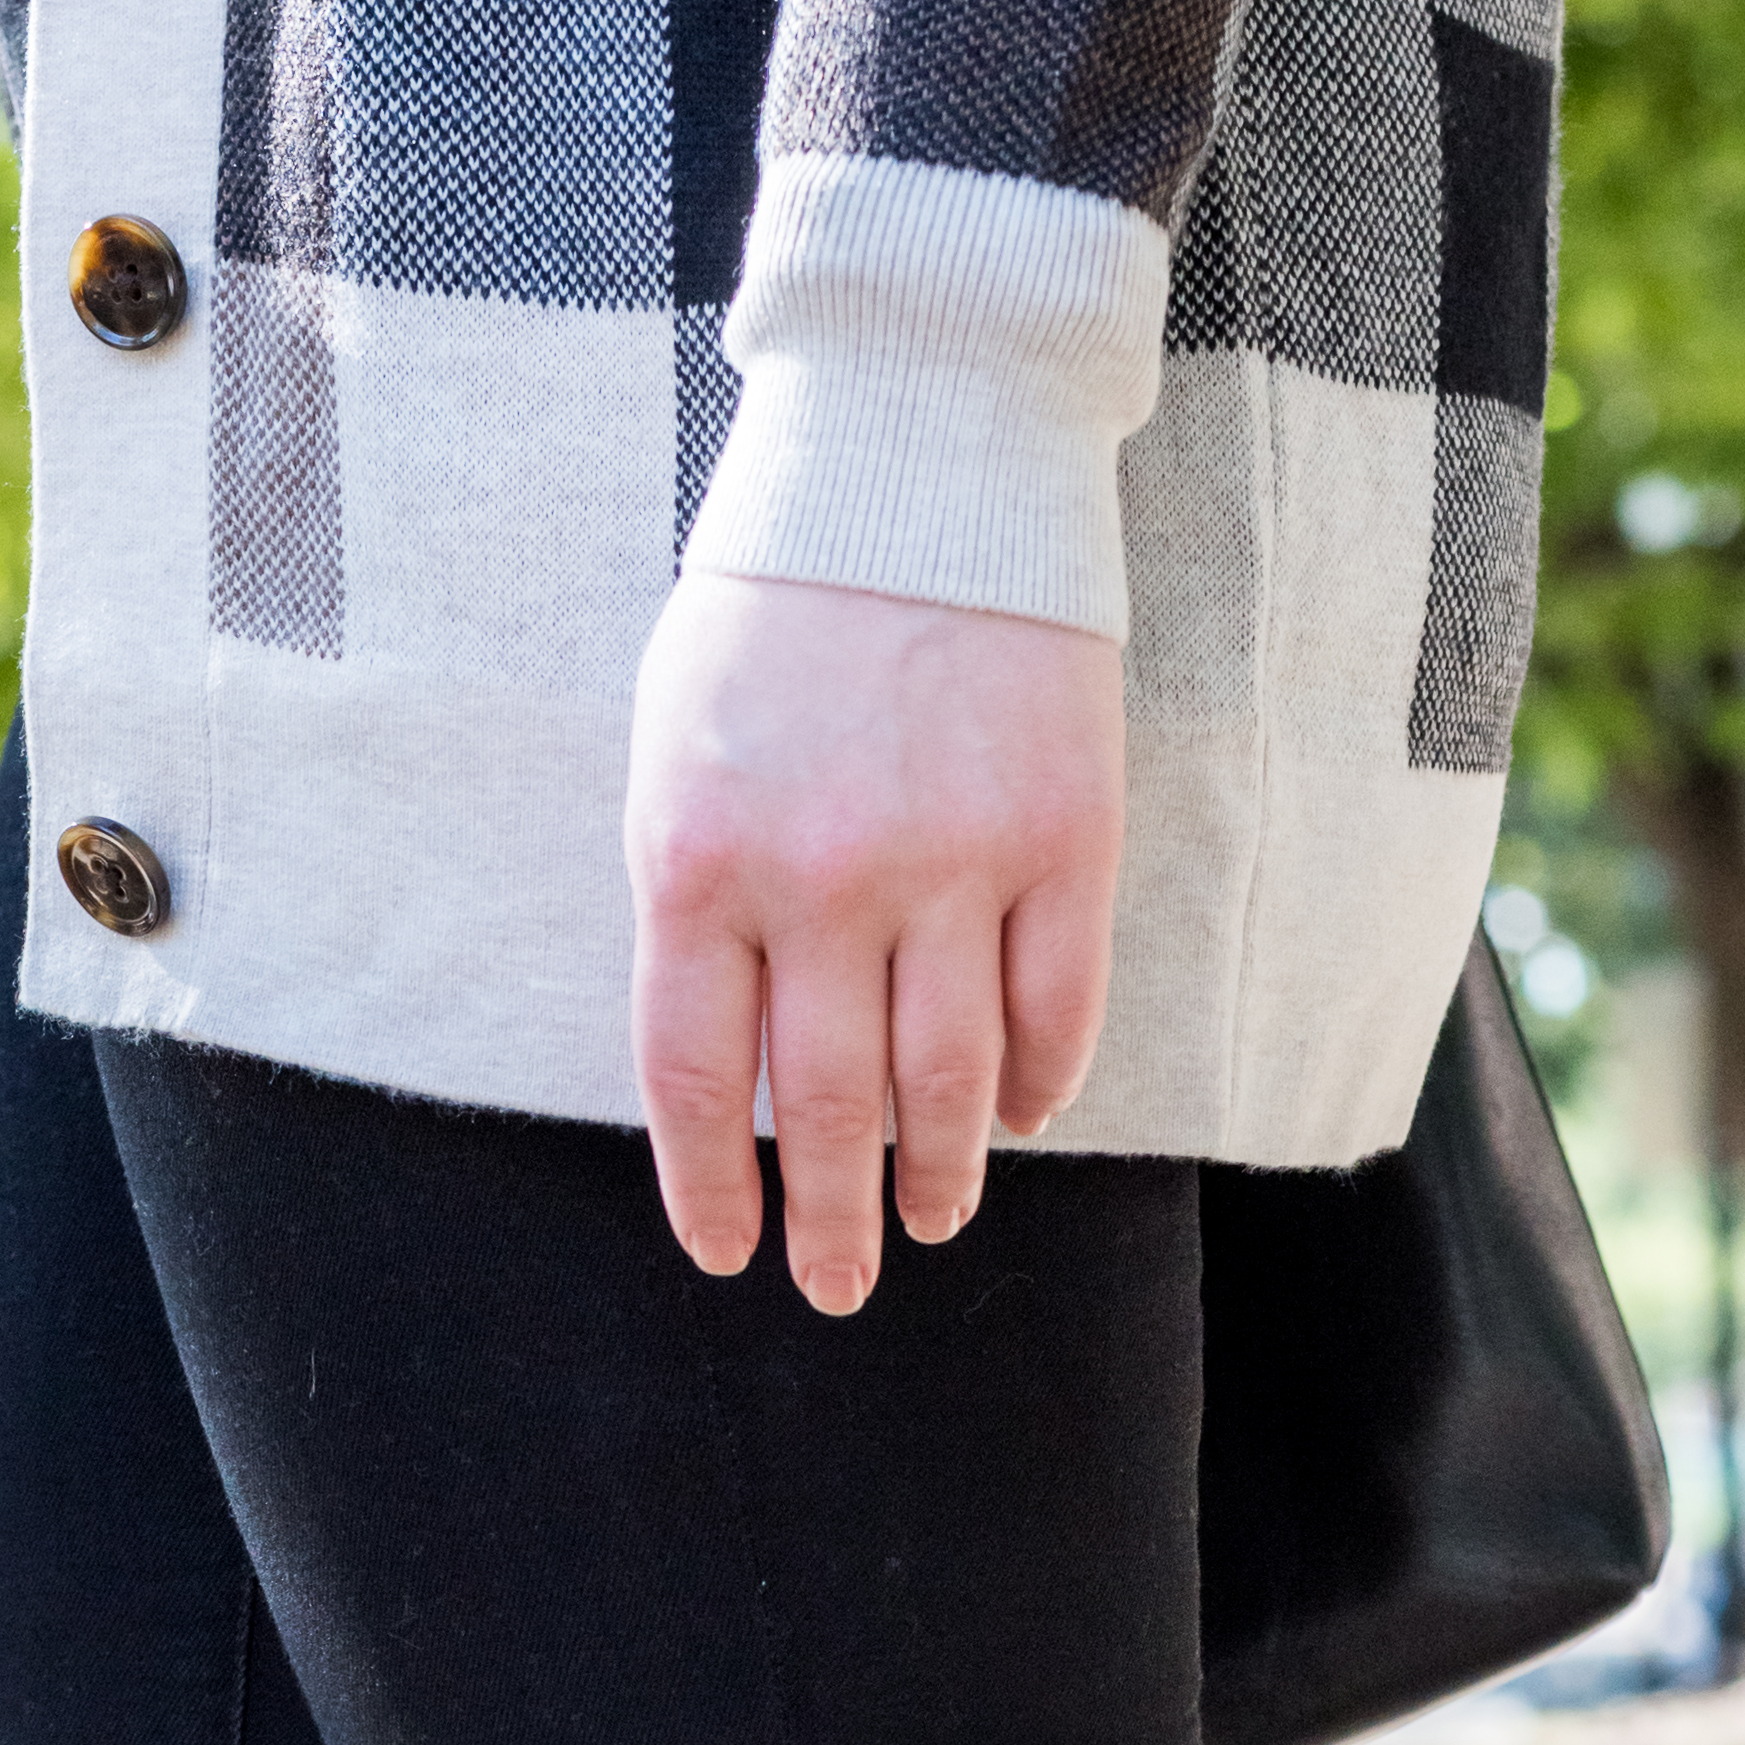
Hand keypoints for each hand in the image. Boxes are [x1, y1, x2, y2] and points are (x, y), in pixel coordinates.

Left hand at [623, 569, 1125, 1314]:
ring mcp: (953, 861)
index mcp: (699, 859)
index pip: (696, 1079)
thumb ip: (696, 898)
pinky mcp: (1065, 835)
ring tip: (933, 1221)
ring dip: (938, 1176)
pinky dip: (1038, 1084)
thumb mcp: (679, 745)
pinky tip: (1018, 1117)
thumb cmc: (780, 609)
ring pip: (949, 1083)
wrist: (918, 457)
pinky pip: (1057, 1009)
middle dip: (830, 1220)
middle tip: (838, 1287)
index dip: (713, 1190)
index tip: (729, 1255)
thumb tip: (733, 1067)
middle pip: (827, 1109)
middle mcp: (823, 879)